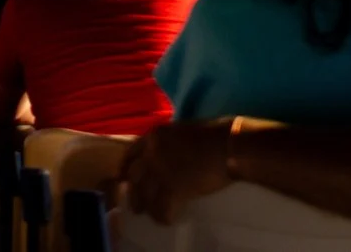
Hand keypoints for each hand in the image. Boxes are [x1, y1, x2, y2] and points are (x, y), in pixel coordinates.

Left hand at [122, 119, 236, 225]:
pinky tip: (168, 220)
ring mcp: (161, 171)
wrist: (227, 145)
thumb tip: (162, 157)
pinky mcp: (174, 188)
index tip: (123, 178)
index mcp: (154, 136)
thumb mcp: (181, 131)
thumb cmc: (212, 135)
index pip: (130, 153)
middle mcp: (152, 152)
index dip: (125, 168)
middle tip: (137, 205)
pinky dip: (163, 216)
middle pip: (134, 177)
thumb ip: (166, 143)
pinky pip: (162, 208)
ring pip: (145, 195)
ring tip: (152, 215)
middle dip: (134, 194)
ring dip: (147, 208)